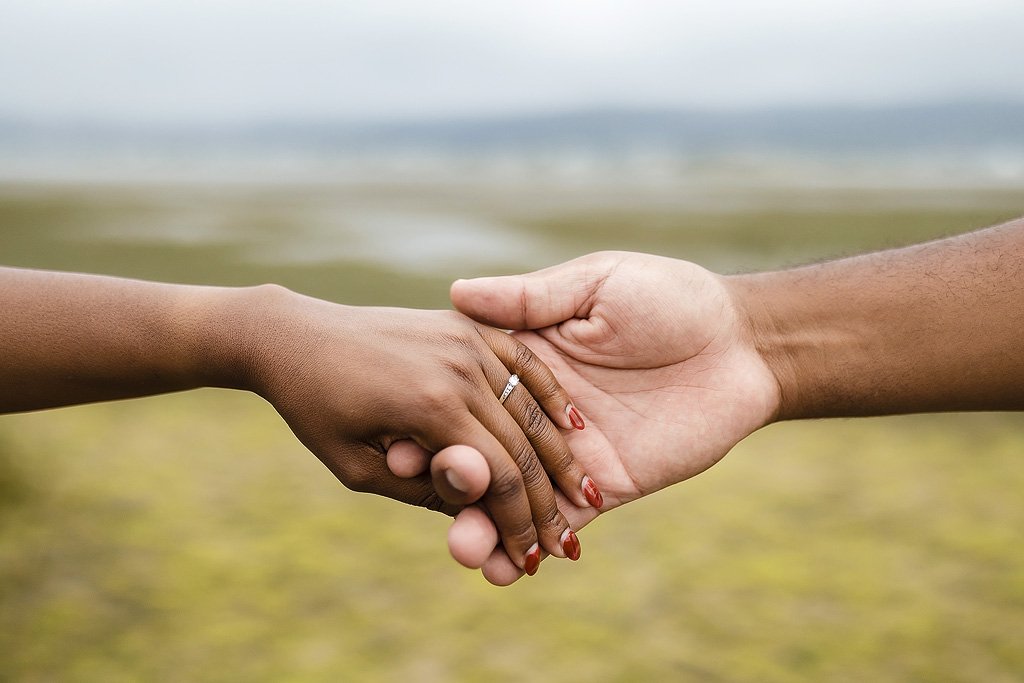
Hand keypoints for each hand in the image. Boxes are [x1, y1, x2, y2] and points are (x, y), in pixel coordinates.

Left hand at [240, 285, 597, 570]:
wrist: (296, 336)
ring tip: (583, 491)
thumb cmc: (317, 410)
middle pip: (523, 446)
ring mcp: (465, 341)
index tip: (531, 562)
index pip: (498, 477)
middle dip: (546, 502)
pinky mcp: (465, 327)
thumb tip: (482, 506)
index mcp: (429, 406)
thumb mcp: (358, 467)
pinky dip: (551, 393)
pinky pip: (522, 361)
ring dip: (560, 454)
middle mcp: (457, 368)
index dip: (519, 526)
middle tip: (566, 544)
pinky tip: (573, 423)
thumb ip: (423, 489)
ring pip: (531, 406)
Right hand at [440, 252, 780, 582]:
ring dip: (483, 525)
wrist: (742, 343)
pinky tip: (506, 570)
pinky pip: (563, 520)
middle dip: (451, 479)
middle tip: (422, 491)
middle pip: (481, 452)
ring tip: (465, 547)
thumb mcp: (595, 284)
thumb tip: (457, 291)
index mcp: (526, 362)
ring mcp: (570, 455)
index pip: (466, 397)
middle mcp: (539, 413)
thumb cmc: (670, 297)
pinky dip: (534, 545)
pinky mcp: (607, 486)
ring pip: (514, 496)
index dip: (431, 421)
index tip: (399, 441)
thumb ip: (529, 299)